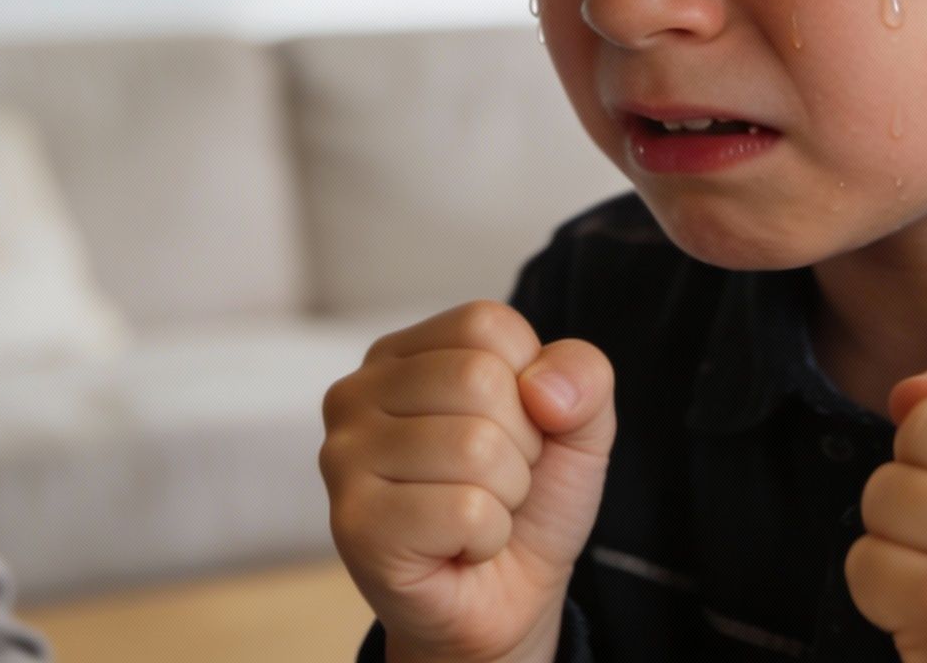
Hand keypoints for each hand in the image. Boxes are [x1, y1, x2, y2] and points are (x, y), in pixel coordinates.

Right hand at [321, 301, 616, 662]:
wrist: (505, 602)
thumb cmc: (527, 503)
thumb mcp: (577, 425)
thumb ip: (583, 375)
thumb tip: (542, 387)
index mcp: (401, 354)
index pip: (486, 324)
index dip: (529, 385)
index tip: (512, 429)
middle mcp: (356, 395)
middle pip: (479, 380)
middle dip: (520, 445)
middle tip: (493, 482)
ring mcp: (344, 458)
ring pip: (475, 447)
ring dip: (505, 495)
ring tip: (475, 514)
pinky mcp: (354, 524)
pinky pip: (465, 510)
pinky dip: (488, 536)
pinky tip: (458, 547)